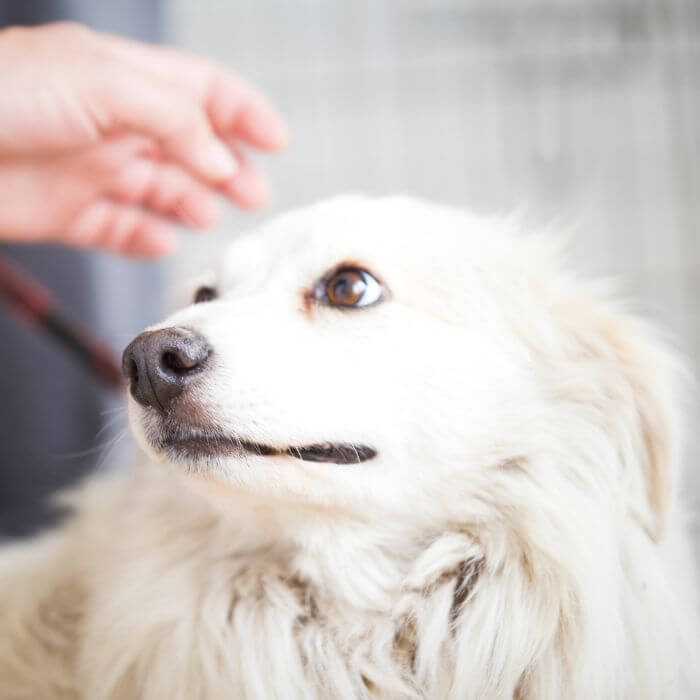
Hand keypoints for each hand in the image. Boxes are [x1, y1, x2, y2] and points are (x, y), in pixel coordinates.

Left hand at [0, 23, 288, 256]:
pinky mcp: (70, 213)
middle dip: (229, 168)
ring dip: (193, 204)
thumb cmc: (4, 96)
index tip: (278, 143)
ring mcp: (94, 170)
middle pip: (191, 147)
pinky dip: (147, 238)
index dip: (245, 114)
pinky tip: (162, 242)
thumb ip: (175, 117)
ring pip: (162, 191)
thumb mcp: (104, 82)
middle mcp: (115, 125)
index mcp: (126, 81)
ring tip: (209, 217)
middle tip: (254, 195)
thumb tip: (220, 158)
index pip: (203, 92)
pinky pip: (122, 229)